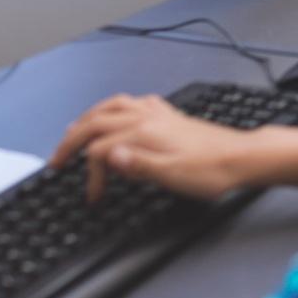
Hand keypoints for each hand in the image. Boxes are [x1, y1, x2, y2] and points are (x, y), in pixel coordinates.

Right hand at [50, 94, 251, 202]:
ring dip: (88, 118)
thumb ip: (138, 166)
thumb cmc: (211, 171)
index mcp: (144, 133)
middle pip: (97, 121)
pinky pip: (133, 102)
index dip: (91, 176)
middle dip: (72, 139)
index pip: (100, 151)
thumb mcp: (173, 176)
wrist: (241, 157)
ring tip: (74, 133)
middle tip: (57, 160)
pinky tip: (117, 114)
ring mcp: (158, 113)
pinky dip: (115, 107)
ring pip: (112, 106)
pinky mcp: (169, 114)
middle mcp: (147, 117)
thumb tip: (108, 157)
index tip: (93, 195)